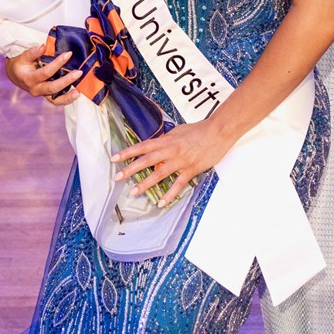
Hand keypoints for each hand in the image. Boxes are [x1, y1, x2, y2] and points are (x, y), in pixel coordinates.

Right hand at [4, 43, 80, 106]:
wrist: (14, 75)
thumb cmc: (20, 64)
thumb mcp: (23, 56)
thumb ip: (33, 52)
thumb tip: (43, 46)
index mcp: (29, 79)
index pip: (46, 72)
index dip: (57, 63)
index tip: (68, 54)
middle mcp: (35, 89)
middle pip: (52, 88)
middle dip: (67, 81)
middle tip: (79, 72)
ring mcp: (41, 94)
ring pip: (55, 100)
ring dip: (68, 97)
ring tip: (78, 92)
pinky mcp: (46, 95)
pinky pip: (56, 100)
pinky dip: (66, 99)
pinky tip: (75, 94)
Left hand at [110, 116, 234, 210]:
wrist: (218, 132)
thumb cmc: (199, 130)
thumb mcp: (178, 131)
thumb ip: (166, 140)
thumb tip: (155, 148)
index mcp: (166, 140)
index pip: (142, 147)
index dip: (127, 152)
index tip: (114, 158)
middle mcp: (171, 151)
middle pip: (147, 160)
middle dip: (130, 169)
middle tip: (118, 177)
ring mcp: (180, 161)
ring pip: (160, 174)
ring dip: (146, 184)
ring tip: (134, 191)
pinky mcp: (191, 170)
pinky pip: (178, 184)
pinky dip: (170, 194)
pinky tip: (161, 203)